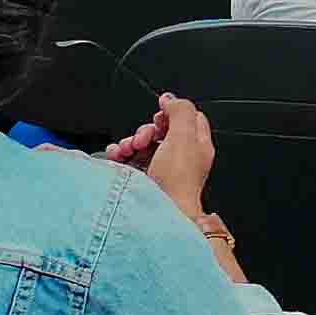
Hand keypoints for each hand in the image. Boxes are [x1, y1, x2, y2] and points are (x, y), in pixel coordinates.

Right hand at [108, 93, 218, 217]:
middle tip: (142, 139)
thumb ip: (180, 111)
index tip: (160, 116)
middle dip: (146, 130)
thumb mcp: (184, 136)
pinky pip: (128, 158)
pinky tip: (117, 155)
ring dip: (131, 141)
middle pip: (161, 130)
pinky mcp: (142, 179)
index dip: (172, 113)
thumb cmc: (176, 182)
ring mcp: (160, 169)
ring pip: (142, 143)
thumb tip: (170, 99)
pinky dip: (120, 153)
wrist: (160, 215)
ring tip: (127, 149)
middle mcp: (180, 157)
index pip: (188, 118)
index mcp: (197, 146)